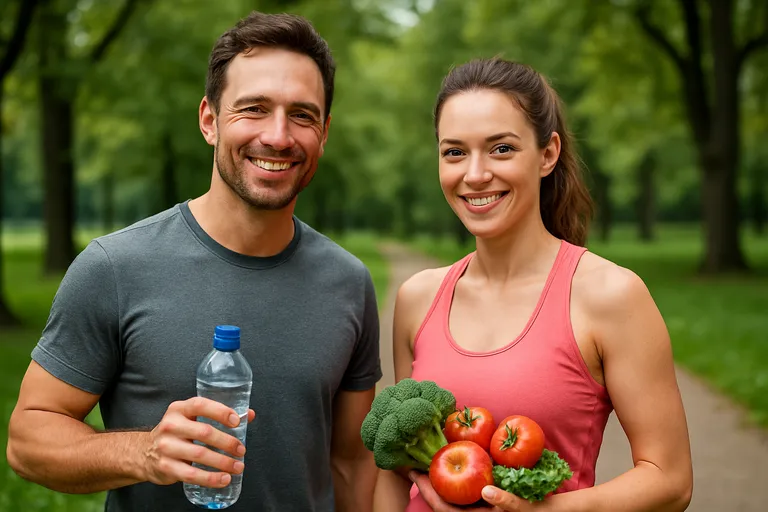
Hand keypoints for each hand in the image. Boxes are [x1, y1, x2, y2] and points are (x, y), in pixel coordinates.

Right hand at [143, 397, 255, 487]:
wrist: (144, 453)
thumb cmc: (177, 433)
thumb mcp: (192, 419)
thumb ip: (219, 415)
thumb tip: (249, 414)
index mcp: (179, 409)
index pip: (201, 405)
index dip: (220, 412)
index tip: (236, 421)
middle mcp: (170, 425)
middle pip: (204, 432)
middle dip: (227, 442)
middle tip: (241, 450)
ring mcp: (166, 447)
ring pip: (200, 455)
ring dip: (223, 462)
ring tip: (238, 467)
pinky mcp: (165, 466)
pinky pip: (191, 475)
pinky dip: (211, 478)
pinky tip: (224, 479)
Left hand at [410, 471, 539, 511]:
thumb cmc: (535, 511)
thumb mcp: (523, 507)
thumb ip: (506, 502)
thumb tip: (487, 492)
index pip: (443, 508)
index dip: (426, 491)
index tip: (414, 473)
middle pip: (441, 502)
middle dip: (426, 484)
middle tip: (414, 464)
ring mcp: (475, 510)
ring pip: (450, 498)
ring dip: (438, 482)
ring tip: (429, 462)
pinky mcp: (481, 505)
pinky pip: (460, 494)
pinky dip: (451, 481)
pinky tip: (449, 467)